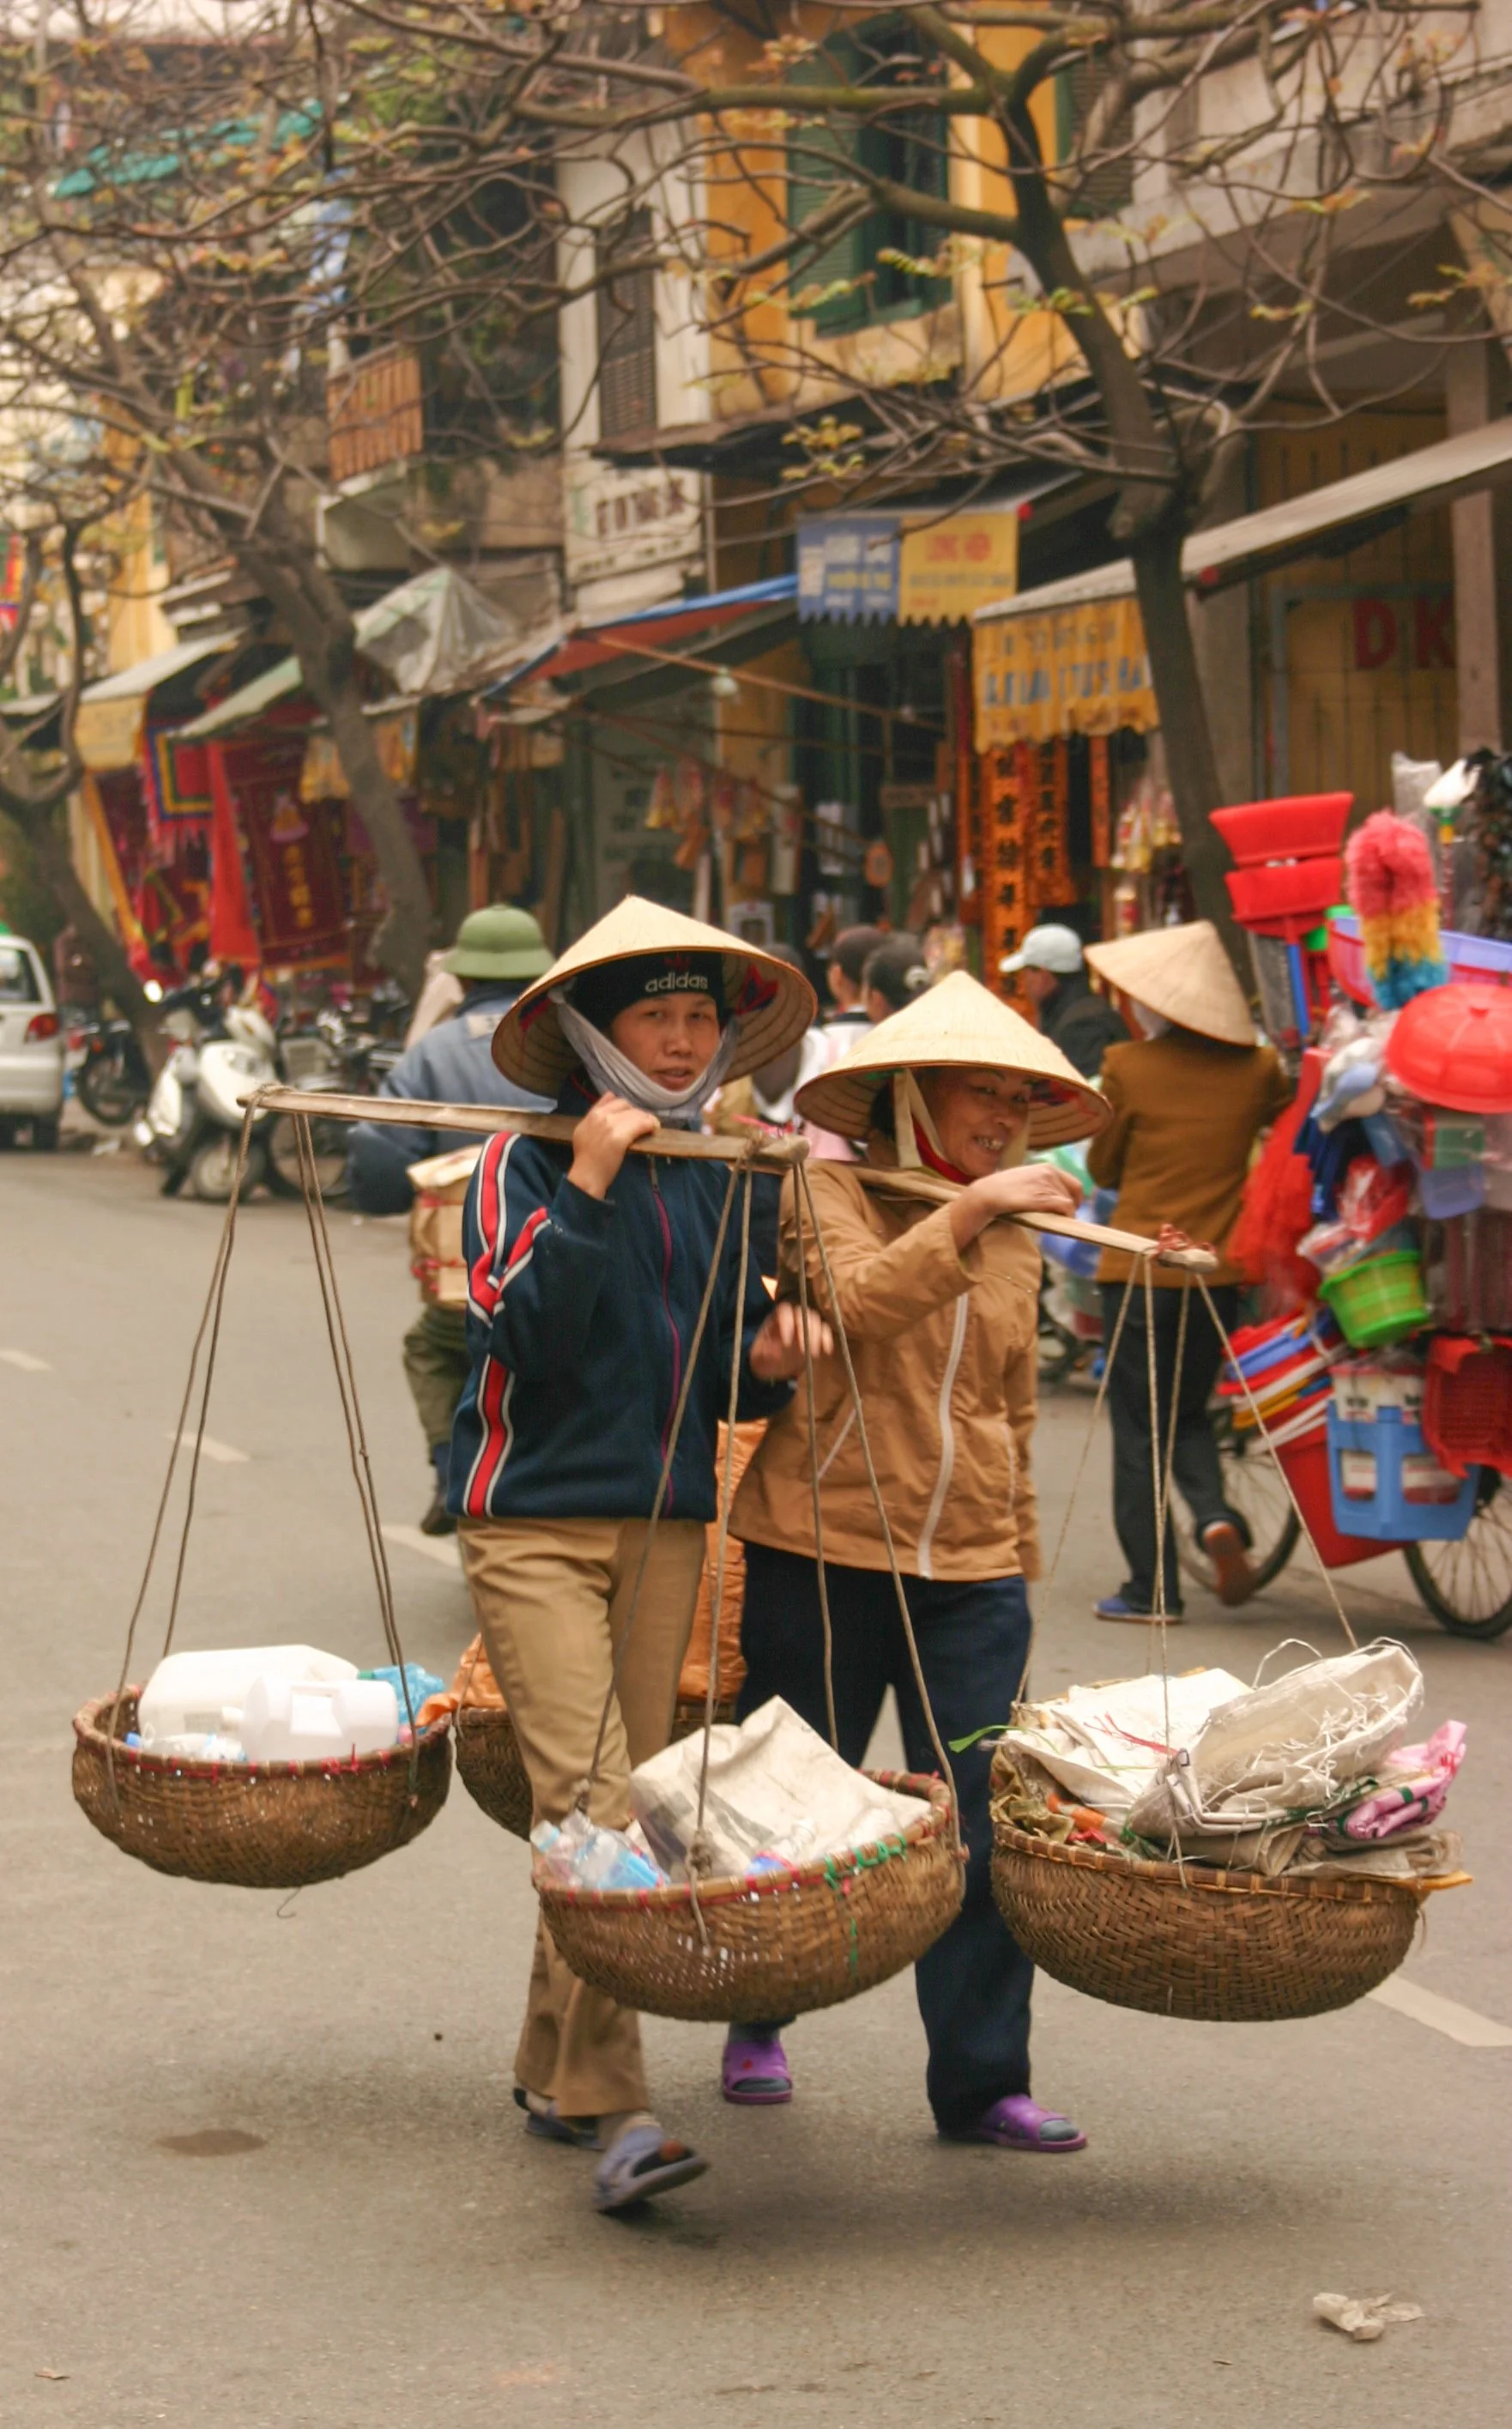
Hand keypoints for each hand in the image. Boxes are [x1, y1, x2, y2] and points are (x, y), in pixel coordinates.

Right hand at [567, 1094, 658, 1198]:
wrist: (586, 1176)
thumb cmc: (586, 1158)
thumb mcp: (583, 1131)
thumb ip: (594, 1117)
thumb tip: (609, 1102)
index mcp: (592, 1114)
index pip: (612, 1099)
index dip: (624, 1107)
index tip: (630, 1115)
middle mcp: (601, 1116)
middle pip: (626, 1105)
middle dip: (636, 1113)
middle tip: (642, 1123)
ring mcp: (610, 1126)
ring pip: (636, 1114)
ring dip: (646, 1119)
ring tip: (651, 1126)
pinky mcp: (620, 1137)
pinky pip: (641, 1124)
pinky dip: (650, 1125)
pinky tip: (653, 1130)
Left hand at [748, 1299, 833, 1381]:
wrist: (775, 1365)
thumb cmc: (764, 1359)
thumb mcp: (758, 1358)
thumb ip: (762, 1355)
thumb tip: (773, 1353)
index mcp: (776, 1317)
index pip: (784, 1311)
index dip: (786, 1323)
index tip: (786, 1342)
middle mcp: (792, 1316)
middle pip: (802, 1313)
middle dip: (803, 1330)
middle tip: (803, 1349)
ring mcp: (806, 1322)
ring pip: (815, 1319)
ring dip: (816, 1335)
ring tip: (813, 1353)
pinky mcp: (817, 1333)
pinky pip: (826, 1330)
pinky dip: (827, 1339)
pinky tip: (826, 1350)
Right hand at [950, 1162, 1079, 1253]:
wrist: (988, 1193)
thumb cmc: (1003, 1189)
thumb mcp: (1026, 1178)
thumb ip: (1042, 1183)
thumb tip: (1056, 1197)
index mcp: (1047, 1167)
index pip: (1074, 1183)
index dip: (1075, 1198)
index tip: (1070, 1209)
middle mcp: (1050, 1173)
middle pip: (1074, 1194)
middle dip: (1071, 1207)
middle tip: (1062, 1218)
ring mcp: (1047, 1185)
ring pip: (1070, 1202)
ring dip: (1065, 1214)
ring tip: (1054, 1220)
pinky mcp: (1044, 1198)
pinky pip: (1066, 1208)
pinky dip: (1067, 1217)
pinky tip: (1059, 1223)